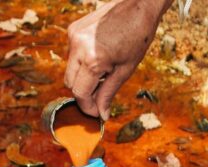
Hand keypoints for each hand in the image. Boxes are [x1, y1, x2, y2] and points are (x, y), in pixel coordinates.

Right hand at [65, 0, 168, 119]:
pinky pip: (72, 54)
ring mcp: (73, 36)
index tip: (96, 114)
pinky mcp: (73, 29)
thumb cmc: (137, 37)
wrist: (138, 5)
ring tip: (104, 72)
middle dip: (83, 93)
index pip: (79, 93)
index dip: (87, 107)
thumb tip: (101, 115)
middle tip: (100, 97)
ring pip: (69, 69)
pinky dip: (82, 62)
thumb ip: (108, 93)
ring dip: (83, 77)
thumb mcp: (125, 70)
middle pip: (70, 83)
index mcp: (92, 60)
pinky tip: (100, 56)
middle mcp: (77, 47)